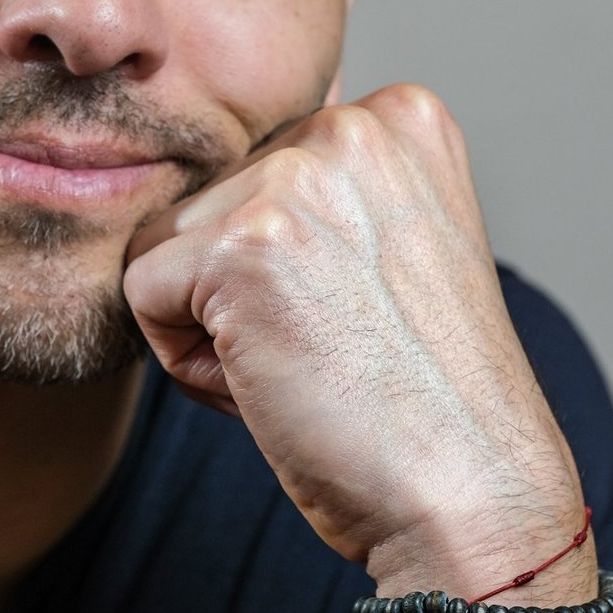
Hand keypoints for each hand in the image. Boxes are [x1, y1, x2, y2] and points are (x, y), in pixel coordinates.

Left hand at [124, 85, 584, 575]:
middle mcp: (352, 125)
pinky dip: (186, 362)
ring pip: (165, 244)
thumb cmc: (421, 400)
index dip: (285, 263)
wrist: (471, 496)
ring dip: (209, 324)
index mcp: (399, 117)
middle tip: (335, 351)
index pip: (258, 166)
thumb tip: (214, 166)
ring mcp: (297, 179)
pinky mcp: (240, 245)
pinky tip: (277, 386)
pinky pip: (141, 293)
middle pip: (207, 200)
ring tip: (308, 367)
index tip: (364, 313)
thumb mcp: (390, 249)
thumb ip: (322, 193)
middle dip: (239, 290)